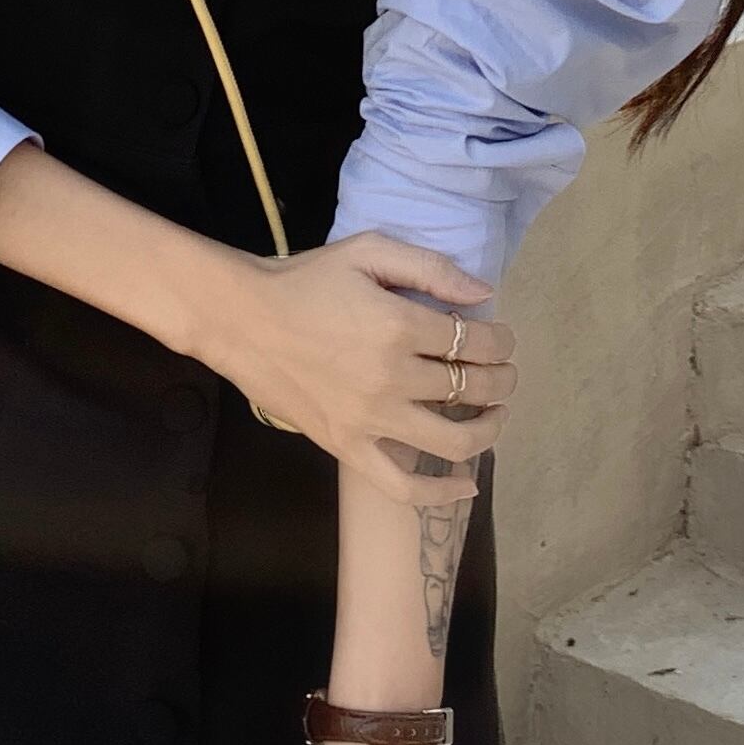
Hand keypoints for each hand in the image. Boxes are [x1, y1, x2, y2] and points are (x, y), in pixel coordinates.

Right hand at [194, 232, 520, 505]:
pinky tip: (468, 484)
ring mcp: (371, 420)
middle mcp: (392, 378)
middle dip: (502, 379)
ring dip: (489, 429)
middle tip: (502, 371)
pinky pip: (404, 485)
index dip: (500, 341)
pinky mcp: (348, 447)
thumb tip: (485, 296)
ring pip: (454, 441)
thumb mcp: (366, 251)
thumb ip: (430, 269)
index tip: (499, 338)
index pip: (476, 342)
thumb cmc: (304, 281)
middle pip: (474, 388)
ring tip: (494, 415)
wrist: (241, 320)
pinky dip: (442, 492)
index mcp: (398, 326)